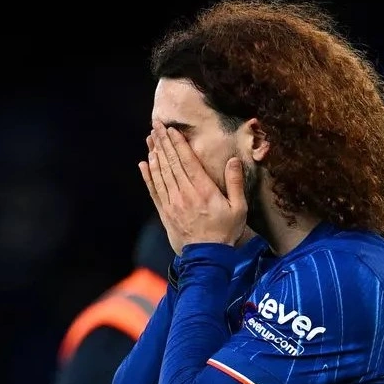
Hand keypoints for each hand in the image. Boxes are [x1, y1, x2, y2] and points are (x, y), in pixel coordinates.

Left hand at [139, 121, 246, 254]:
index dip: (178, 143)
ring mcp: (173, 203)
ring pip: (161, 174)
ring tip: (150, 139)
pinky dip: (148, 176)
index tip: (171, 129)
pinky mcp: (165, 213)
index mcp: (204, 190)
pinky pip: (154, 191)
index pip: (187, 161)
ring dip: (154, 154)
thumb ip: (235, 183)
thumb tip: (232, 160)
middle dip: (163, 142)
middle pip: (171, 163)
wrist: (207, 258)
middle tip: (156, 126)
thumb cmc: (225, 232)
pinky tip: (144, 164)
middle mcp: (185, 194)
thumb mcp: (239, 208)